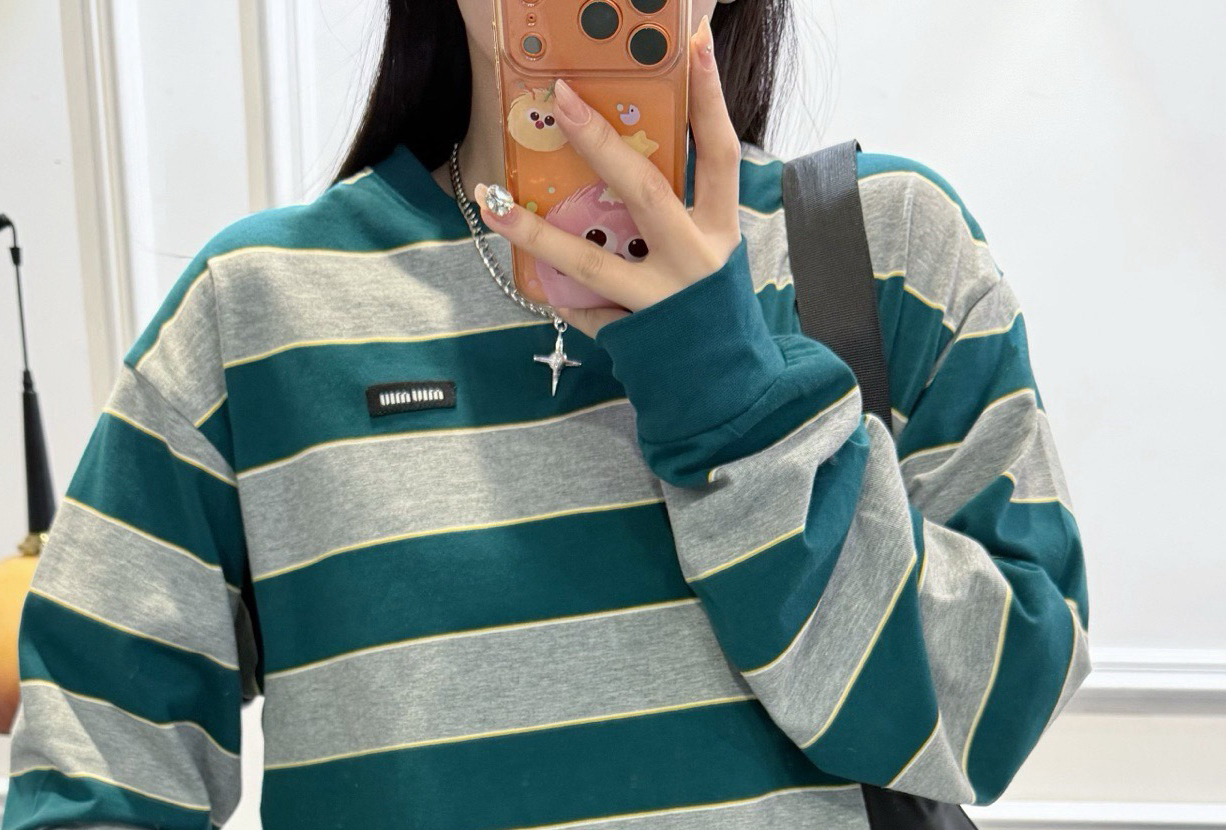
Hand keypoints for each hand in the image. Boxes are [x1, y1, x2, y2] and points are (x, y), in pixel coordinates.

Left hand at [471, 15, 740, 338]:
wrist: (728, 390)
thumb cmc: (713, 312)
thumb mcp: (711, 252)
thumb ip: (680, 208)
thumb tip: (624, 155)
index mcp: (720, 231)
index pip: (719, 153)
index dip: (710, 98)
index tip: (693, 42)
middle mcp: (694, 262)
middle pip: (646, 192)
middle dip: (601, 142)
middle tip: (562, 97)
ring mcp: (661, 303)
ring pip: (594, 264)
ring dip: (539, 233)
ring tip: (497, 203)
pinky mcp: (634, 338)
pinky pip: (587, 311)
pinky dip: (560, 297)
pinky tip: (532, 281)